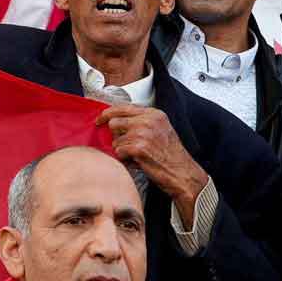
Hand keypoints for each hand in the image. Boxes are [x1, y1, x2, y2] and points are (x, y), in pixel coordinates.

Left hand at [96, 106, 210, 211]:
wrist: (182, 173)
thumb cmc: (170, 155)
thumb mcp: (160, 130)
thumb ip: (141, 122)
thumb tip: (115, 121)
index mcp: (154, 114)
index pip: (123, 107)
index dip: (108, 113)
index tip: (100, 119)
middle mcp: (148, 120)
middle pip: (114, 123)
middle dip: (116, 136)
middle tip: (125, 145)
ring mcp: (143, 133)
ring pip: (115, 140)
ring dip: (122, 150)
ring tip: (136, 156)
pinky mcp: (138, 148)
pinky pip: (118, 152)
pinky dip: (124, 159)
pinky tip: (137, 162)